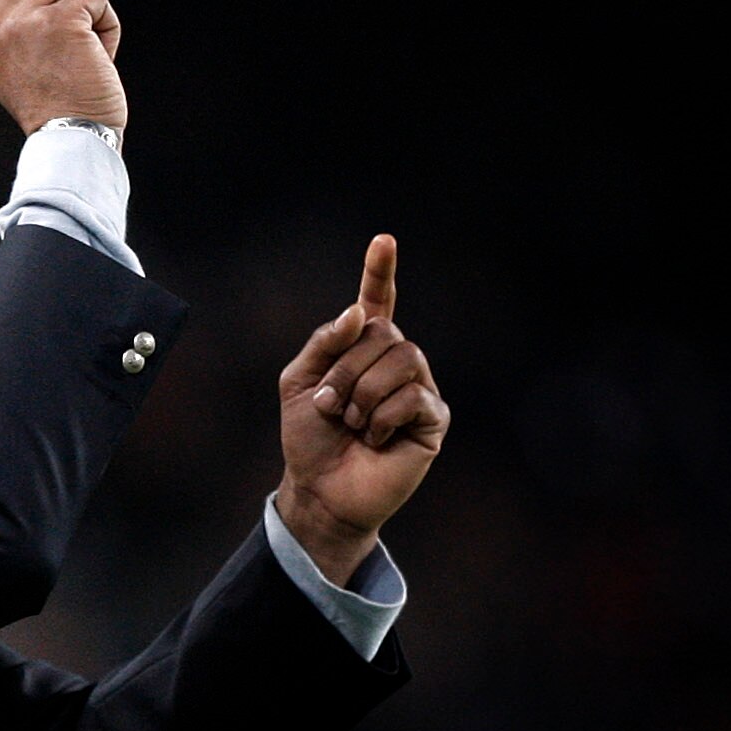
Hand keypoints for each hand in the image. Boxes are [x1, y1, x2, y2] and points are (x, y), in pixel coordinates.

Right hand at [0, 0, 128, 137]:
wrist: (69, 141)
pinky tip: (101, 56)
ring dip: (88, 8)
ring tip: (86, 53)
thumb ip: (15, 19)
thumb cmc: (53, 107)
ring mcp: (24, 20)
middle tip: (74, 20)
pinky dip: (108, 23)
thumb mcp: (14, 62)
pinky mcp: (61, 20)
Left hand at [275, 235, 449, 586]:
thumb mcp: (299, 382)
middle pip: (383, 333)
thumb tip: (362, 312)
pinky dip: (382, 417)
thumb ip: (325, 342)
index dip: (380, 272)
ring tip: (352, 423)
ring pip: (402, 359)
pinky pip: (413, 396)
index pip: (377, 302)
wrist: (320, 490)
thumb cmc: (310, 439)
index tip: (384, 240)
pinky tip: (374, 438)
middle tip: (332, 406)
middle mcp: (394, 363)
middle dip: (346, 369)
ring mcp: (417, 389)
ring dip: (363, 392)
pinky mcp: (432, 419)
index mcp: (362, 350)